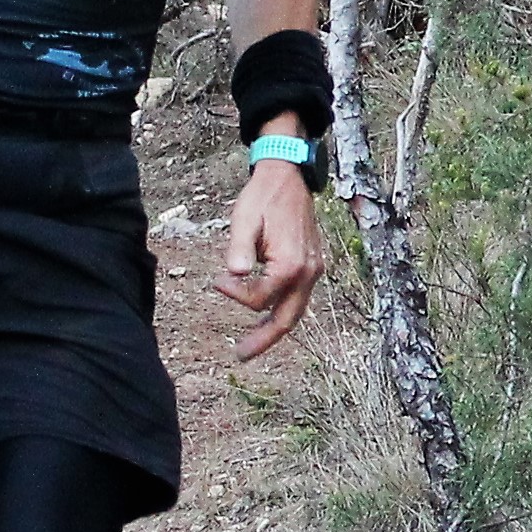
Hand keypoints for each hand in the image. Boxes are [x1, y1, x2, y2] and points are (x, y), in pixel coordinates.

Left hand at [212, 156, 322, 359]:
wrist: (288, 176)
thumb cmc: (263, 196)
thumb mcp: (244, 219)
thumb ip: (239, 249)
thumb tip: (235, 275)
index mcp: (290, 263)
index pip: (260, 298)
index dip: (234, 293)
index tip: (217, 279)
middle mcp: (307, 272)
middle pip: (287, 319)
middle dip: (264, 340)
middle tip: (240, 355)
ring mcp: (313, 270)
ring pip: (296, 312)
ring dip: (273, 330)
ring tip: (251, 344)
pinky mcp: (312, 266)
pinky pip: (298, 298)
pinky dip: (281, 310)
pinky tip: (265, 315)